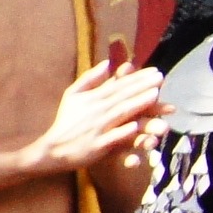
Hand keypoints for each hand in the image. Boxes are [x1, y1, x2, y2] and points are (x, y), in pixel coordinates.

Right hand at [29, 63, 164, 175]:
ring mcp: (97, 128)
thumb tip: (108, 63)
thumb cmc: (66, 121)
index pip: (118, 85)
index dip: (137, 78)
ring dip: (138, 104)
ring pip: (120, 113)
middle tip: (161, 78)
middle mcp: (97, 111)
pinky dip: (123, 132)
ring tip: (154, 95)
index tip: (155, 72)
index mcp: (93, 98)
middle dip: (142, 86)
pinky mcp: (97, 145)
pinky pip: (112, 138)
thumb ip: (90, 78)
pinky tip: (136, 126)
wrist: (52, 149)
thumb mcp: (73, 95)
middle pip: (123, 96)